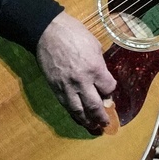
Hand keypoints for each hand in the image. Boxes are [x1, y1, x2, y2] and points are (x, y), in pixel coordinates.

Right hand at [35, 11, 117, 133]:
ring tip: (93, 127)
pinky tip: (78, 117)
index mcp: (95, 68)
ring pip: (79, 111)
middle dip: (102, 116)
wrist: (48, 32)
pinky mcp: (55, 88)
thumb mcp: (94, 45)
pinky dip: (73, 114)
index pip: (108, 88)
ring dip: (87, 121)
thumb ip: (99, 63)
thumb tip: (101, 76)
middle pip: (95, 106)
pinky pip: (66, 105)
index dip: (110, 90)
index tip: (109, 89)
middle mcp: (82, 81)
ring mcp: (67, 86)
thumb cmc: (74, 34)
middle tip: (106, 123)